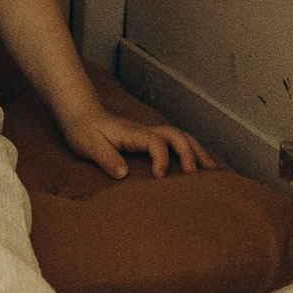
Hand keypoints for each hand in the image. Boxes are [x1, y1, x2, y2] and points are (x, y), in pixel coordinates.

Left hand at [55, 99, 212, 181]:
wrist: (81, 116)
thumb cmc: (84, 131)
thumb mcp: (88, 145)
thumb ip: (105, 157)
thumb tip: (123, 174)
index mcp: (132, 133)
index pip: (155, 141)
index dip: (161, 158)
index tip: (160, 176)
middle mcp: (144, 130)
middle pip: (175, 135)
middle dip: (189, 153)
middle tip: (195, 174)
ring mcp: (148, 133)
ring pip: (179, 136)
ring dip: (196, 150)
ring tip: (211, 168)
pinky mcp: (148, 139)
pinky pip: (175, 142)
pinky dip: (191, 150)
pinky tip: (198, 163)